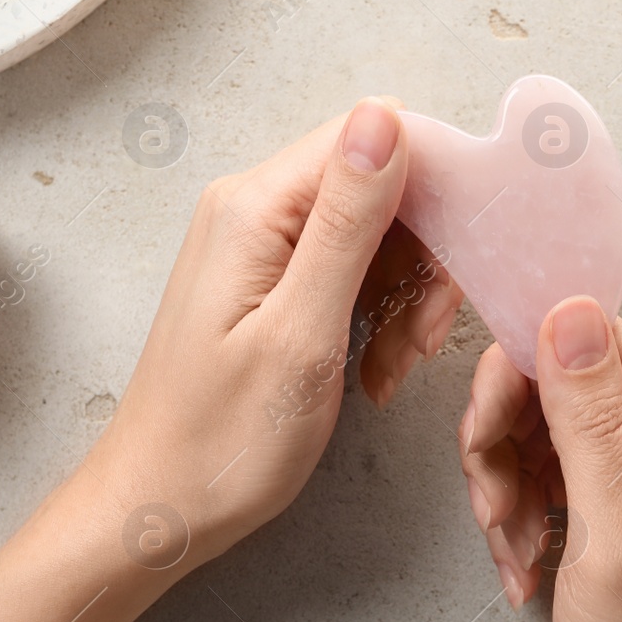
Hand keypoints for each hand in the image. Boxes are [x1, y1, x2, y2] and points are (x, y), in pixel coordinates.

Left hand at [88, 99, 462, 565]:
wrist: (160, 506)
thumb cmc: (223, 442)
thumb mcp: (300, 335)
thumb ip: (346, 223)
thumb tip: (383, 115)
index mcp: (256, 206)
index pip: (376, 133)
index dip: (437, 191)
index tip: (461, 265)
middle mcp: (254, 206)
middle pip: (382, 181)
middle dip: (424, 255)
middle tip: (421, 338)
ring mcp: (260, 242)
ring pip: (376, 229)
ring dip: (405, 295)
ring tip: (393, 365)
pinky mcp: (270, 278)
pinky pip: (352, 267)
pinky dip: (379, 314)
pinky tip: (375, 367)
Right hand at [458, 297, 621, 621]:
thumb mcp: (612, 538)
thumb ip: (590, 422)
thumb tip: (569, 310)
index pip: (588, 336)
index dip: (520, 372)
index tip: (481, 433)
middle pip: (560, 379)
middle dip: (505, 440)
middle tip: (490, 510)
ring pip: (546, 425)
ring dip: (509, 484)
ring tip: (513, 551)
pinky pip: (559, 467)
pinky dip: (527, 509)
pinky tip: (526, 562)